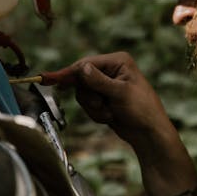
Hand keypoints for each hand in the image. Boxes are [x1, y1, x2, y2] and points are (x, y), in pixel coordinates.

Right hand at [49, 52, 180, 160]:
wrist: (148, 134)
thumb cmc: (142, 110)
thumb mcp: (120, 93)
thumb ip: (98, 81)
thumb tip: (82, 68)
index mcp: (118, 61)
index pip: (86, 64)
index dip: (68, 73)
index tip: (48, 78)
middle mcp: (111, 70)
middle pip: (81, 79)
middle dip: (90, 97)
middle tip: (101, 105)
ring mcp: (106, 85)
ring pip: (83, 94)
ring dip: (94, 108)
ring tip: (110, 112)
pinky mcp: (103, 98)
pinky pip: (88, 104)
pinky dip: (97, 113)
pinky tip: (111, 116)